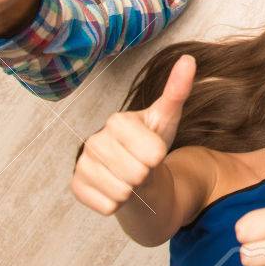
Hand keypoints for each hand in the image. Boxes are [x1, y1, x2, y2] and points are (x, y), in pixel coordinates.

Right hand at [71, 54, 195, 214]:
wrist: (136, 177)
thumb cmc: (152, 146)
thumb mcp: (167, 119)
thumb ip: (177, 91)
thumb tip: (188, 59)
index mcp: (117, 120)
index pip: (152, 153)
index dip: (157, 157)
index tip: (152, 152)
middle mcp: (94, 139)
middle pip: (136, 174)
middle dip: (145, 175)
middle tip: (140, 167)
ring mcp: (82, 163)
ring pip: (121, 192)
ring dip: (132, 191)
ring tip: (129, 178)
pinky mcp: (76, 187)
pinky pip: (106, 206)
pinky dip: (117, 204)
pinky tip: (115, 190)